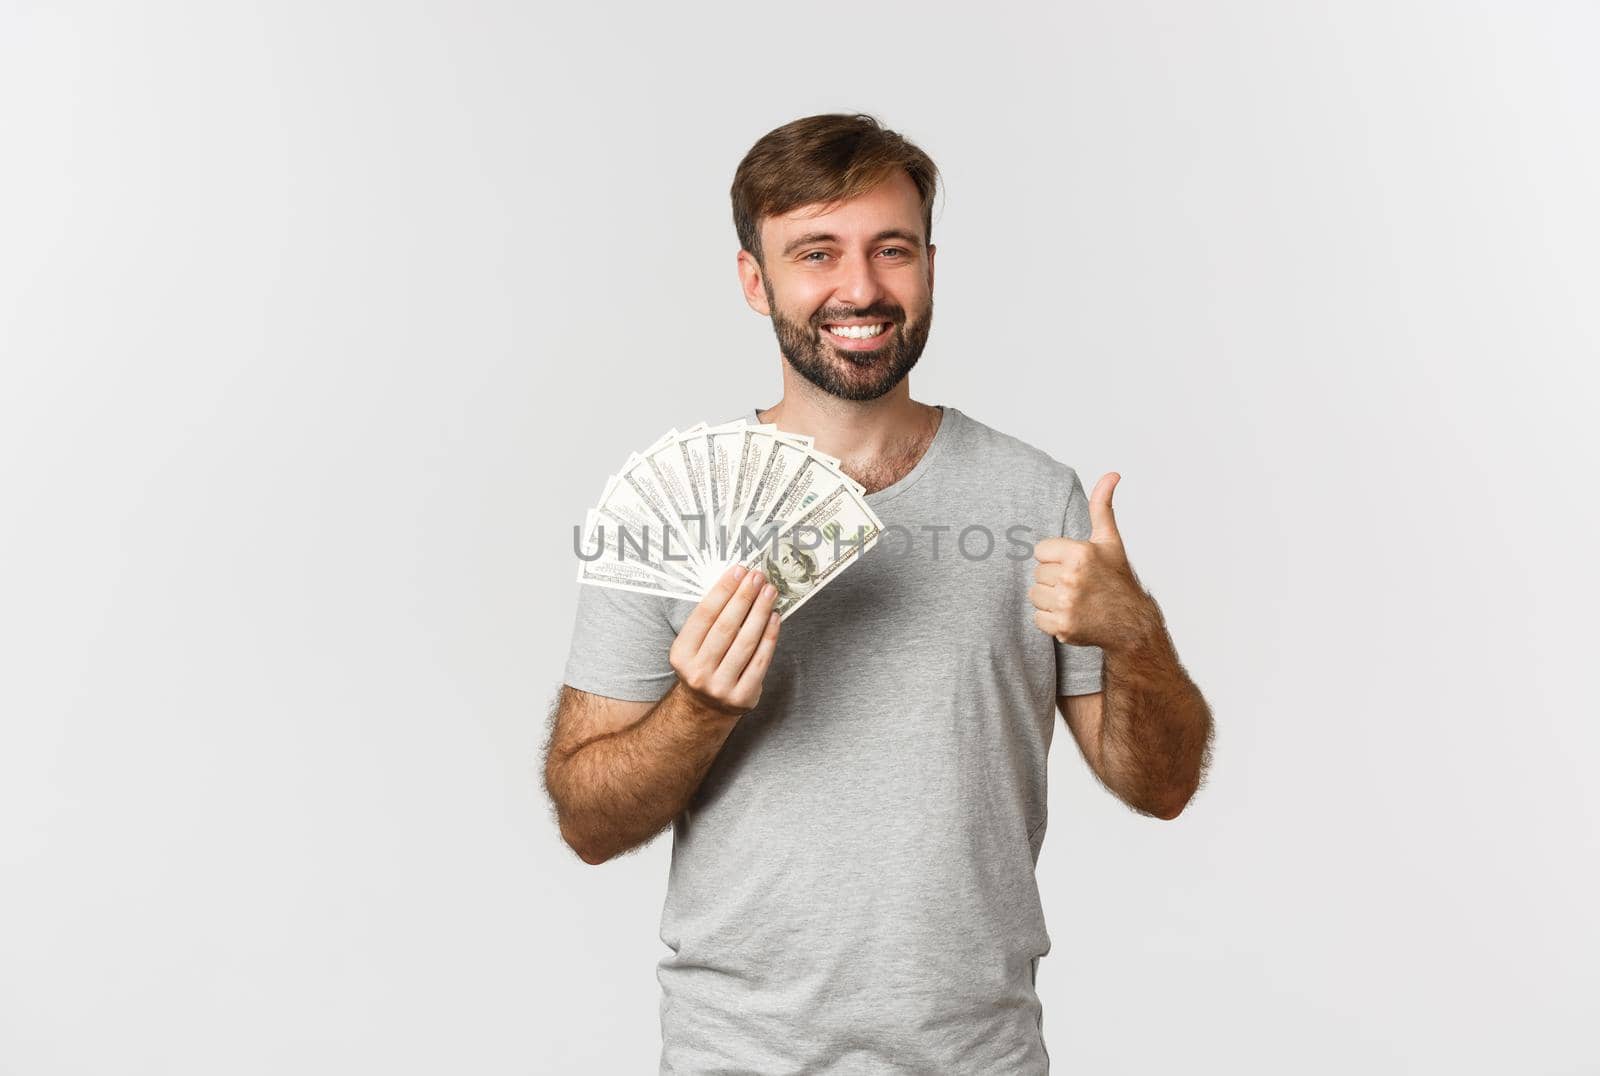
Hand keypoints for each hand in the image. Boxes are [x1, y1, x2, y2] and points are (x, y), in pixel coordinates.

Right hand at [669, 563, 781, 718]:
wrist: (706, 707)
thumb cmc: (704, 665)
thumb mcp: (694, 645)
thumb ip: (710, 619)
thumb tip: (737, 582)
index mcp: (681, 654)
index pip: (704, 615)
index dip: (723, 590)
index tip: (739, 571)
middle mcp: (698, 672)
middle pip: (726, 627)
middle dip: (744, 598)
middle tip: (758, 577)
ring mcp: (720, 687)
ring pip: (745, 642)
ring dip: (760, 613)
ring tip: (770, 592)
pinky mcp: (742, 696)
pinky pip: (760, 660)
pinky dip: (770, 636)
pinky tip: (775, 617)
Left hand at [1029, 472, 1154, 650]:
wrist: (1131, 623)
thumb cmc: (1117, 578)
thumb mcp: (1110, 540)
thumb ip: (1102, 506)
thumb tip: (1111, 474)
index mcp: (1079, 553)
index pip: (1040, 550)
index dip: (1056, 557)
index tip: (1076, 566)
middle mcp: (1071, 577)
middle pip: (1037, 573)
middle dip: (1054, 578)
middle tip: (1079, 585)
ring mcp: (1066, 604)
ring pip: (1035, 594)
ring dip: (1050, 598)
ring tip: (1075, 599)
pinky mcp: (1062, 626)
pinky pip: (1037, 618)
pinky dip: (1051, 619)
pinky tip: (1072, 615)